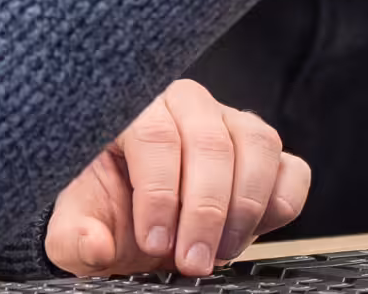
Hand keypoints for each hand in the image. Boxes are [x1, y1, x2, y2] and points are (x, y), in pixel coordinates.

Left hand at [43, 77, 309, 278]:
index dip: (160, 193)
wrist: (142, 223)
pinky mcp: (267, 155)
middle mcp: (189, 106)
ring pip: (257, 145)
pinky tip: (251, 231)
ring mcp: (234, 124)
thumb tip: (94, 243)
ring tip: (219, 252)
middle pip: (210, 142)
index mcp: (137, 111)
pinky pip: (292, 169)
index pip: (156, 137)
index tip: (155, 241)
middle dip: (205, 211)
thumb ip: (75, 234)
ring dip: (243, 207)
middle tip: (192, 262)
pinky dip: (280, 203)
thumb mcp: (78, 226)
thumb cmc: (109, 211)